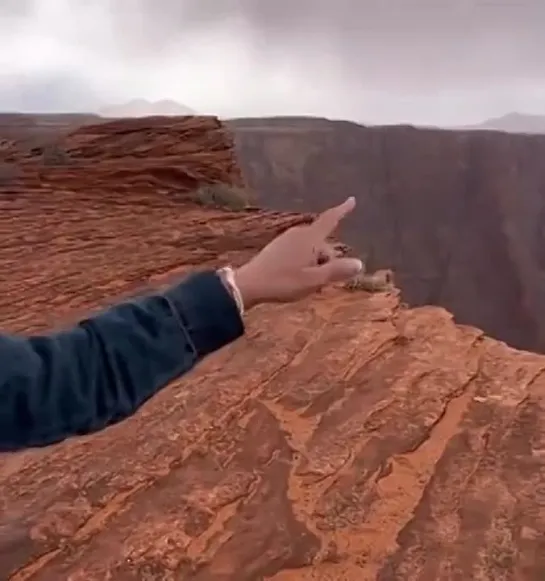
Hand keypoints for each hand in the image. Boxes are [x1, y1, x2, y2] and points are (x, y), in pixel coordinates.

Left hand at [234, 197, 361, 308]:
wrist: (249, 285)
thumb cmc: (283, 282)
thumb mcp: (313, 280)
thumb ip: (336, 271)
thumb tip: (359, 263)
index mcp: (309, 238)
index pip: (329, 220)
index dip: (342, 211)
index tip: (351, 200)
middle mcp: (298, 234)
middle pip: (322, 243)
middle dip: (327, 260)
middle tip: (320, 283)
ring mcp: (286, 240)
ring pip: (311, 249)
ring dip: (315, 264)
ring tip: (306, 284)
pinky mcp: (277, 248)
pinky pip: (300, 252)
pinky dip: (304, 264)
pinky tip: (295, 279)